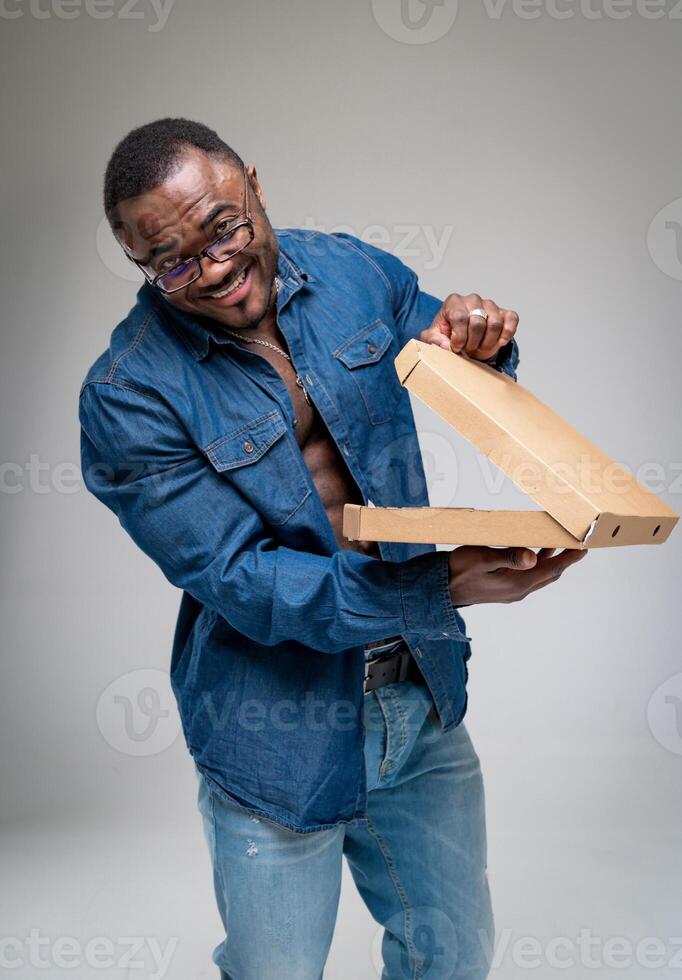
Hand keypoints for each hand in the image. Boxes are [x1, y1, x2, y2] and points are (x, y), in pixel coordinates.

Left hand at [419, 294, 518, 361]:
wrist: (462, 337)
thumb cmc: (448, 335)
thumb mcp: (433, 337)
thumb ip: (434, 340)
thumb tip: (446, 345)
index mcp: (453, 302)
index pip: (460, 318)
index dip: (459, 338)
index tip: (456, 347)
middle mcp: (472, 299)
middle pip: (478, 323)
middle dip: (473, 343)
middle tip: (468, 349)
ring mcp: (489, 304)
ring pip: (495, 324)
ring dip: (488, 342)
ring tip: (480, 347)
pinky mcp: (504, 312)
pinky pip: (512, 319)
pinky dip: (507, 333)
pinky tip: (500, 342)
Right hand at [448, 546, 586, 605]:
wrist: (440, 589)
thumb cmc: (458, 571)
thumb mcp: (483, 559)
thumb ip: (508, 557)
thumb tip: (534, 556)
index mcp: (517, 584)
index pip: (551, 569)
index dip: (569, 558)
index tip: (584, 547)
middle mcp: (518, 590)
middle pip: (549, 574)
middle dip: (564, 559)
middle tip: (575, 544)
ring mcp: (511, 592)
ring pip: (539, 576)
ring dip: (550, 560)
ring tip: (557, 543)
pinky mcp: (504, 589)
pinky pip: (528, 577)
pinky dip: (536, 564)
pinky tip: (532, 552)